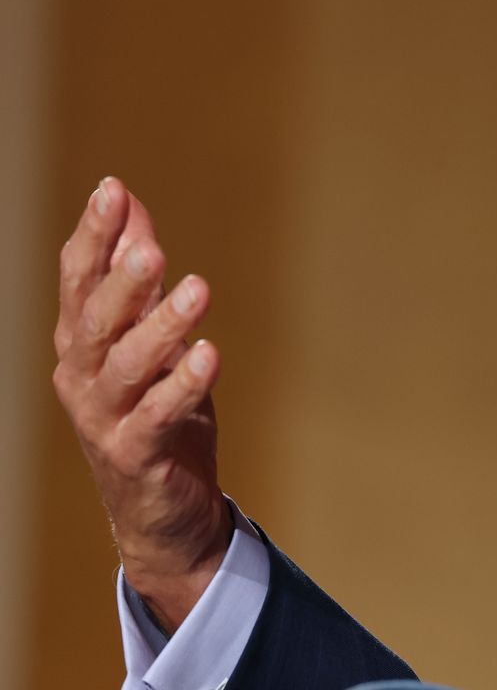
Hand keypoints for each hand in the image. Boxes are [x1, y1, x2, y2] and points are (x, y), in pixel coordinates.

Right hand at [51, 178, 229, 632]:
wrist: (160, 513)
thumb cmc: (154, 413)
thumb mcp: (148, 338)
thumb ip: (138, 279)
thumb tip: (132, 209)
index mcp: (82, 343)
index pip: (79, 281)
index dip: (94, 236)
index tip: (112, 190)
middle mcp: (84, 377)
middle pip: (93, 319)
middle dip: (119, 279)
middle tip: (150, 244)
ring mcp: (105, 418)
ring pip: (126, 366)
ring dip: (160, 325)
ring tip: (198, 289)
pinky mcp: (137, 454)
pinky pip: (159, 415)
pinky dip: (183, 384)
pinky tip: (209, 353)